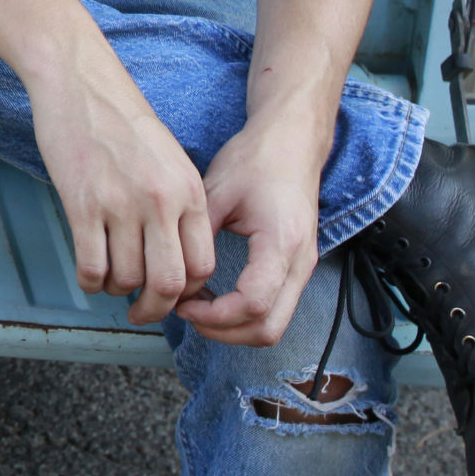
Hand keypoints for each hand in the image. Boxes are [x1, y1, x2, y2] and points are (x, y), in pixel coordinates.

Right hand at [29, 60, 216, 325]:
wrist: (81, 84)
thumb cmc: (123, 120)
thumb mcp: (170, 160)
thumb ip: (179, 204)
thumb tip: (175, 255)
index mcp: (189, 191)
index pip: (203, 266)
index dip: (187, 292)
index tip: (169, 294)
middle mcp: (161, 201)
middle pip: (170, 283)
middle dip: (155, 308)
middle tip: (141, 312)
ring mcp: (121, 204)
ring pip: (128, 279)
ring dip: (117, 291)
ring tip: (109, 283)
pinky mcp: (83, 204)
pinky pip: (92, 266)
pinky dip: (91, 282)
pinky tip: (88, 275)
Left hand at [176, 116, 327, 346]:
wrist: (291, 143)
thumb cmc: (254, 160)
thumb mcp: (214, 193)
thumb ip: (195, 238)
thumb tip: (171, 277)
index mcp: (281, 244)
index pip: (253, 305)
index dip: (213, 315)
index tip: (181, 303)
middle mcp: (300, 263)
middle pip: (268, 329)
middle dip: (223, 332)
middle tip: (185, 312)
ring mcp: (303, 268)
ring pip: (273, 325)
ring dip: (233, 327)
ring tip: (194, 304)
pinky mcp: (297, 267)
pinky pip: (275, 309)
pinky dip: (243, 315)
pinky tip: (212, 295)